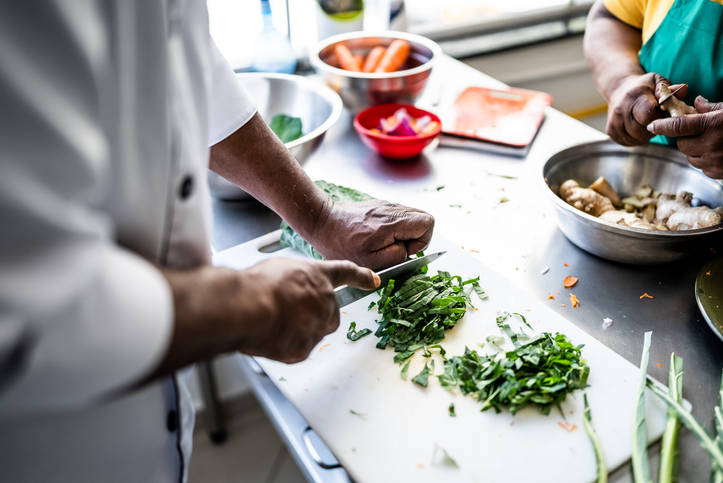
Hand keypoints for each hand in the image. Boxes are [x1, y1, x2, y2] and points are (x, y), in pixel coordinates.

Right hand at [152, 258, 379, 377]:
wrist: (247, 307)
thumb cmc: (258, 285)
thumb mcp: (280, 269)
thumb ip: (295, 281)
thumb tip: (292, 293)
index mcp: (319, 276)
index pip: (346, 273)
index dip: (362, 276)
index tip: (374, 280)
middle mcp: (325, 302)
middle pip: (329, 314)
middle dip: (313, 316)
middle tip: (288, 313)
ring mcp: (317, 327)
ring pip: (312, 333)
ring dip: (296, 331)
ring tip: (271, 321)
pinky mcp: (304, 349)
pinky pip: (297, 350)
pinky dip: (284, 346)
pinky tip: (269, 336)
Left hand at [310, 199, 434, 269]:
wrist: (322, 222)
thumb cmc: (341, 243)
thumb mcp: (369, 261)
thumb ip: (396, 256)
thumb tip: (407, 251)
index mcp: (392, 221)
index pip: (428, 223)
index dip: (421, 241)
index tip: (403, 250)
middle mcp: (392, 209)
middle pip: (423, 218)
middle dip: (415, 237)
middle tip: (395, 247)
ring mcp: (386, 205)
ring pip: (412, 217)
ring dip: (405, 233)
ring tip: (385, 242)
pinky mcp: (380, 206)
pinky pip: (399, 216)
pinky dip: (395, 228)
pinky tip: (377, 236)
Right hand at [606, 73, 674, 145]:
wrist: (619, 89)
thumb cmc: (643, 87)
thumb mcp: (657, 82)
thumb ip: (670, 88)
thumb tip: (683, 89)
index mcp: (633, 96)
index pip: (648, 116)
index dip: (659, 118)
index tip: (661, 112)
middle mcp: (620, 110)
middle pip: (643, 131)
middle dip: (654, 128)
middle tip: (656, 119)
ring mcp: (614, 123)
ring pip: (637, 139)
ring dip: (646, 135)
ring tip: (648, 123)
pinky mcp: (611, 132)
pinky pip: (630, 142)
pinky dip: (637, 138)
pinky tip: (639, 128)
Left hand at [647, 97, 722, 178]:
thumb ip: (711, 107)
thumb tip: (695, 102)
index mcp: (713, 125)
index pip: (678, 126)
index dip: (662, 126)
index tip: (652, 126)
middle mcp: (711, 144)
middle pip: (682, 144)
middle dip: (686, 138)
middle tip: (697, 132)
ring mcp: (716, 161)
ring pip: (691, 158)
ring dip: (695, 151)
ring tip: (711, 142)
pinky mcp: (720, 173)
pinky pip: (703, 168)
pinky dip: (706, 161)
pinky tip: (718, 153)